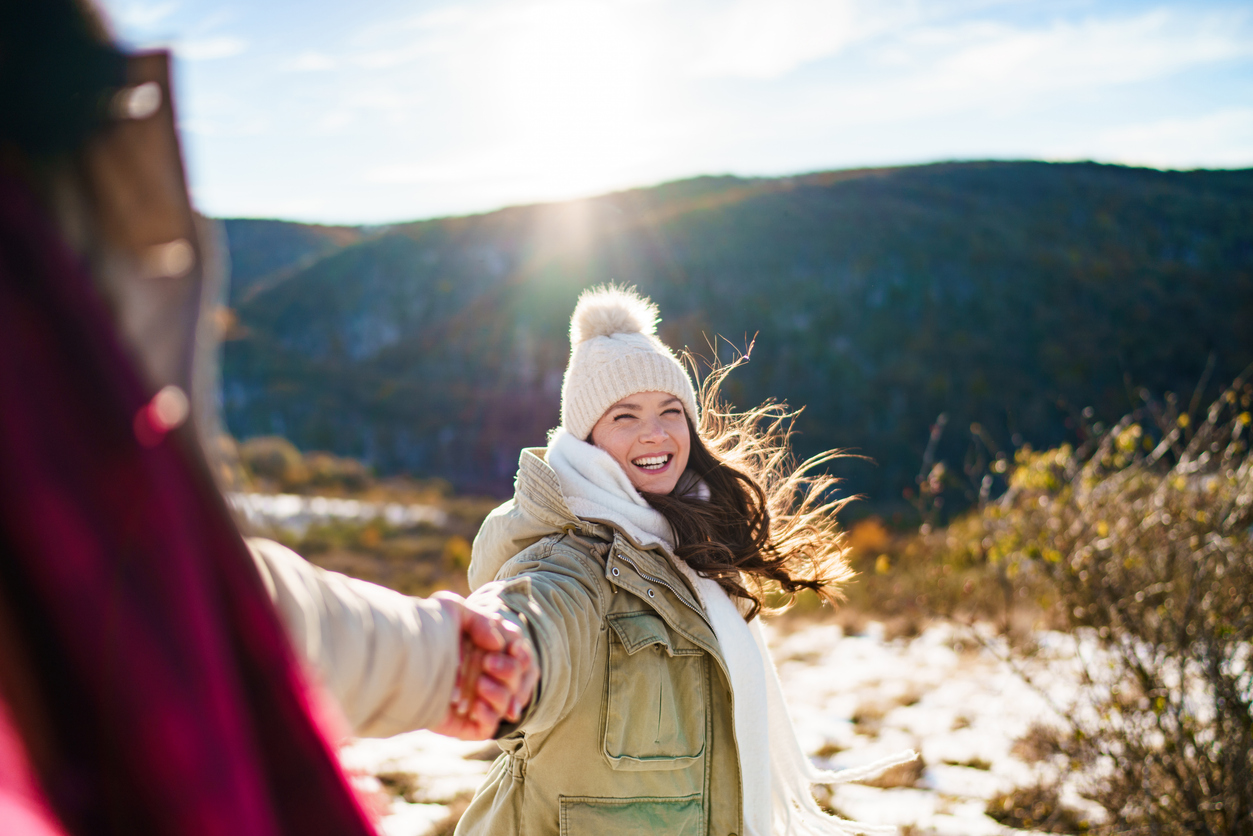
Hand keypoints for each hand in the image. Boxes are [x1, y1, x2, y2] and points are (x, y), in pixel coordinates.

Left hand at [430, 593, 537, 739]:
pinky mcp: (464, 724)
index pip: (520, 653)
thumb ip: (479, 619)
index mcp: (490, 650)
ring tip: (480, 684)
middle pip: (519, 678)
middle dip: (510, 671)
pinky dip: (489, 716)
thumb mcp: (451, 610)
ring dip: (501, 694)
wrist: (394, 657)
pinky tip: (474, 706)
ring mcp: (477, 700)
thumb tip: (497, 644)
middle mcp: (487, 675)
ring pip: (509, 704)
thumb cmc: (425, 630)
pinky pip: (489, 728)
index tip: (512, 648)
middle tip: (488, 663)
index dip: (521, 653)